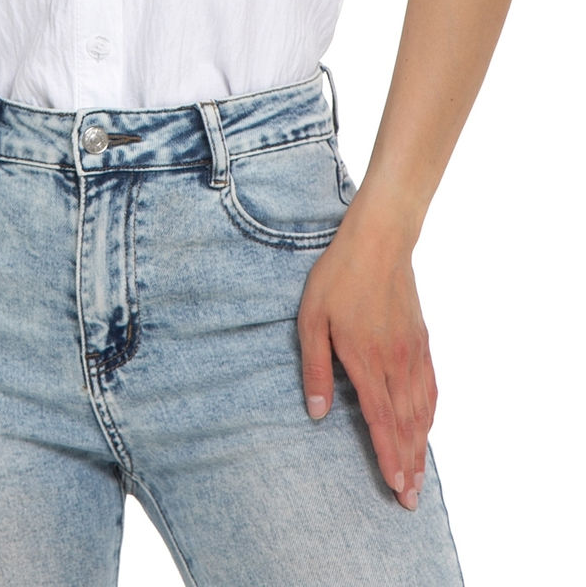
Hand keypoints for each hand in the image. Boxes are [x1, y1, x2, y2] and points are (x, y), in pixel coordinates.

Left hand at [296, 212, 436, 511]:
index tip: (395, 488)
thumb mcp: (312, 319)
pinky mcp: (421, 340)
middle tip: (410, 500)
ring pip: (421, 410)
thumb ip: (315, 368)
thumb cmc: (338, 277)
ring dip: (421, 446)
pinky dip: (430, 413)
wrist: (379, 242)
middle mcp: (395, 364)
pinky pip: (430, 386)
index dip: (389, 458)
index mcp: (366, 362)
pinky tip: (428, 426)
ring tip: (419, 476)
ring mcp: (412, 352)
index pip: (381, 422)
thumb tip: (316, 414)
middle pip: (406, 425)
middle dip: (408, 465)